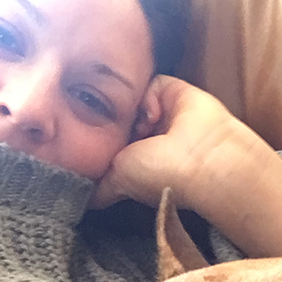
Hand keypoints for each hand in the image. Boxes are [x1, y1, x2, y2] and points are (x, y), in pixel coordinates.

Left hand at [90, 76, 240, 209]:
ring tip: (142, 126)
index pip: (113, 140)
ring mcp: (165, 114)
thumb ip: (99, 188)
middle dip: (112, 119)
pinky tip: (156, 114)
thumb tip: (80, 198)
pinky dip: (150, 97)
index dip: (98, 136)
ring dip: (132, 111)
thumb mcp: (118, 183)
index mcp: (141, 158)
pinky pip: (151, 84)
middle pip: (119, 116)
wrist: (200, 159)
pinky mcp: (175, 93)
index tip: (85, 137)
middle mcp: (152, 136)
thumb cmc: (163, 176)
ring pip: (132, 99)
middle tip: (109, 126)